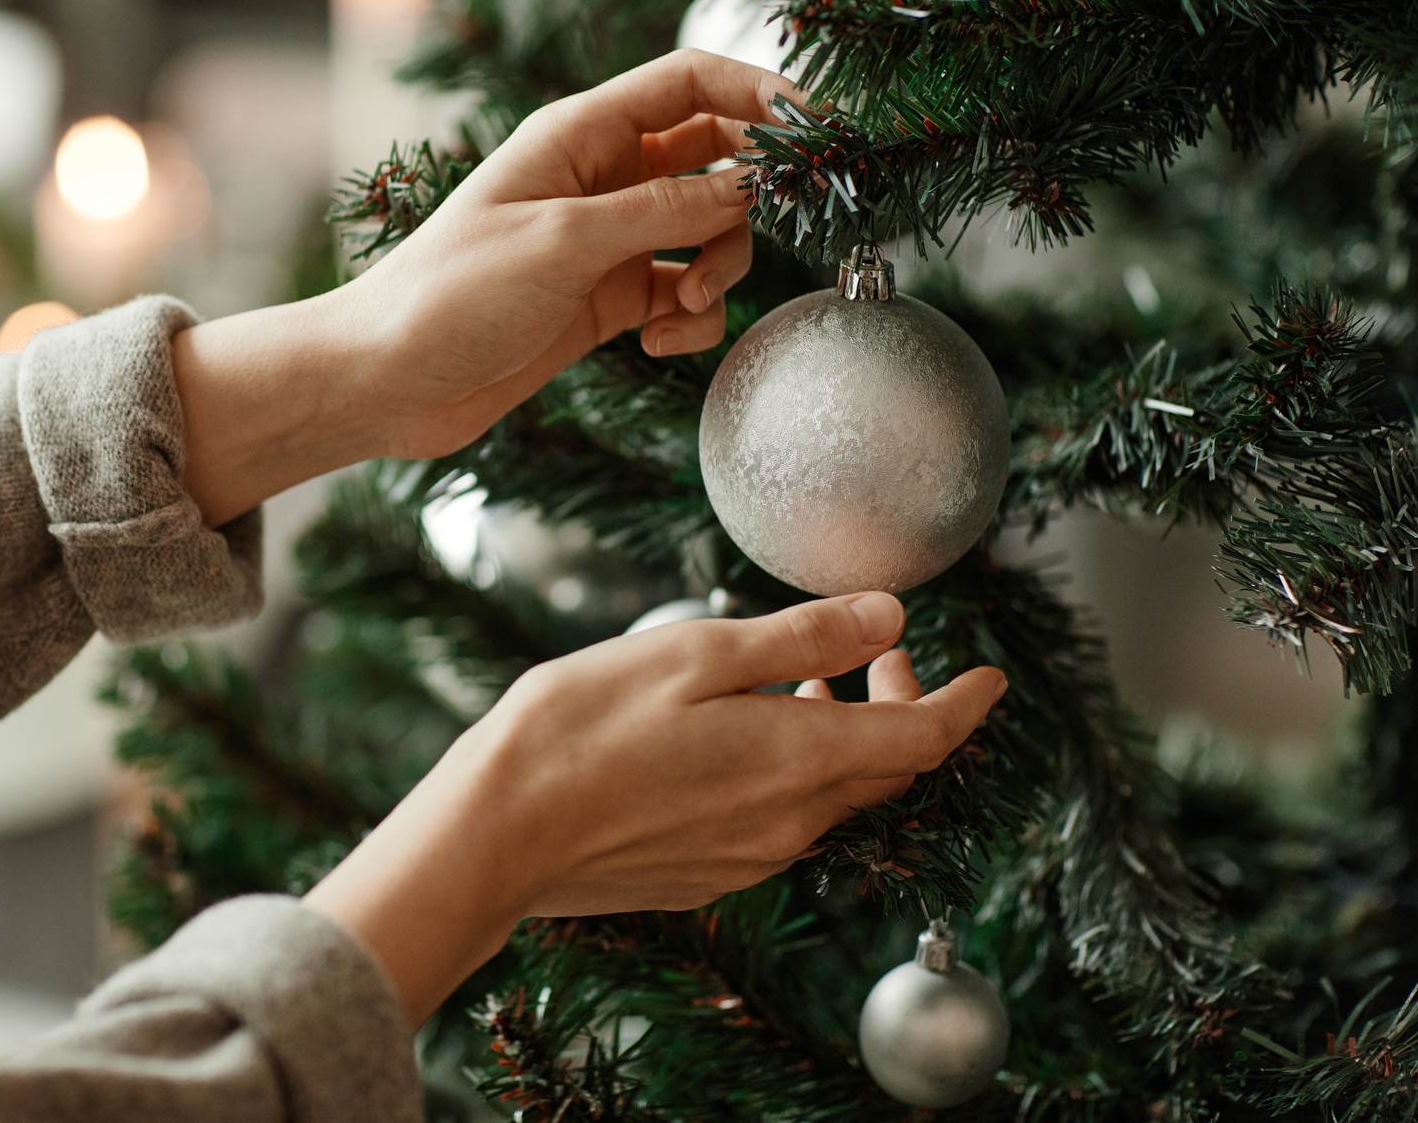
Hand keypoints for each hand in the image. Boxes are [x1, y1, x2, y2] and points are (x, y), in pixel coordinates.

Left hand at [173, 49, 802, 523]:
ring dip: (718, 268)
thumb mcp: (565, 241)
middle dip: (746, 198)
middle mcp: (599, 177)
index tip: (819, 128)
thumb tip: (751, 185)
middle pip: (714, 156)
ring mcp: (605, 239)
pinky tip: (658, 342)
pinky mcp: (606, 299)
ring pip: (709, 230)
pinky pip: (682, 292)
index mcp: (579, 134)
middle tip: (759, 235)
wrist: (388, 380)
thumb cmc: (452, 294)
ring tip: (680, 305)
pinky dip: (687, 317)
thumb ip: (665, 209)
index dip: (760, 91)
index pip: (690, 81)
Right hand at [302, 592, 1006, 1026]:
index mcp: (800, 763)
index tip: (993, 676)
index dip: (966, 704)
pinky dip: (793, 771)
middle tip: (880, 649)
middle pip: (884, 769)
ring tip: (806, 681)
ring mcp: (747, 858)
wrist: (497, 833)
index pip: (923, 738)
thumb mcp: (698, 655)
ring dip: (841, 737)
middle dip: (900, 704)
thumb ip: (801, 637)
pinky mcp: (706, 876)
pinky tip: (743, 734)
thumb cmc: (583, 728)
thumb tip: (889, 615)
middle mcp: (790, 824)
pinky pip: (781, 822)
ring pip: (830, 795)